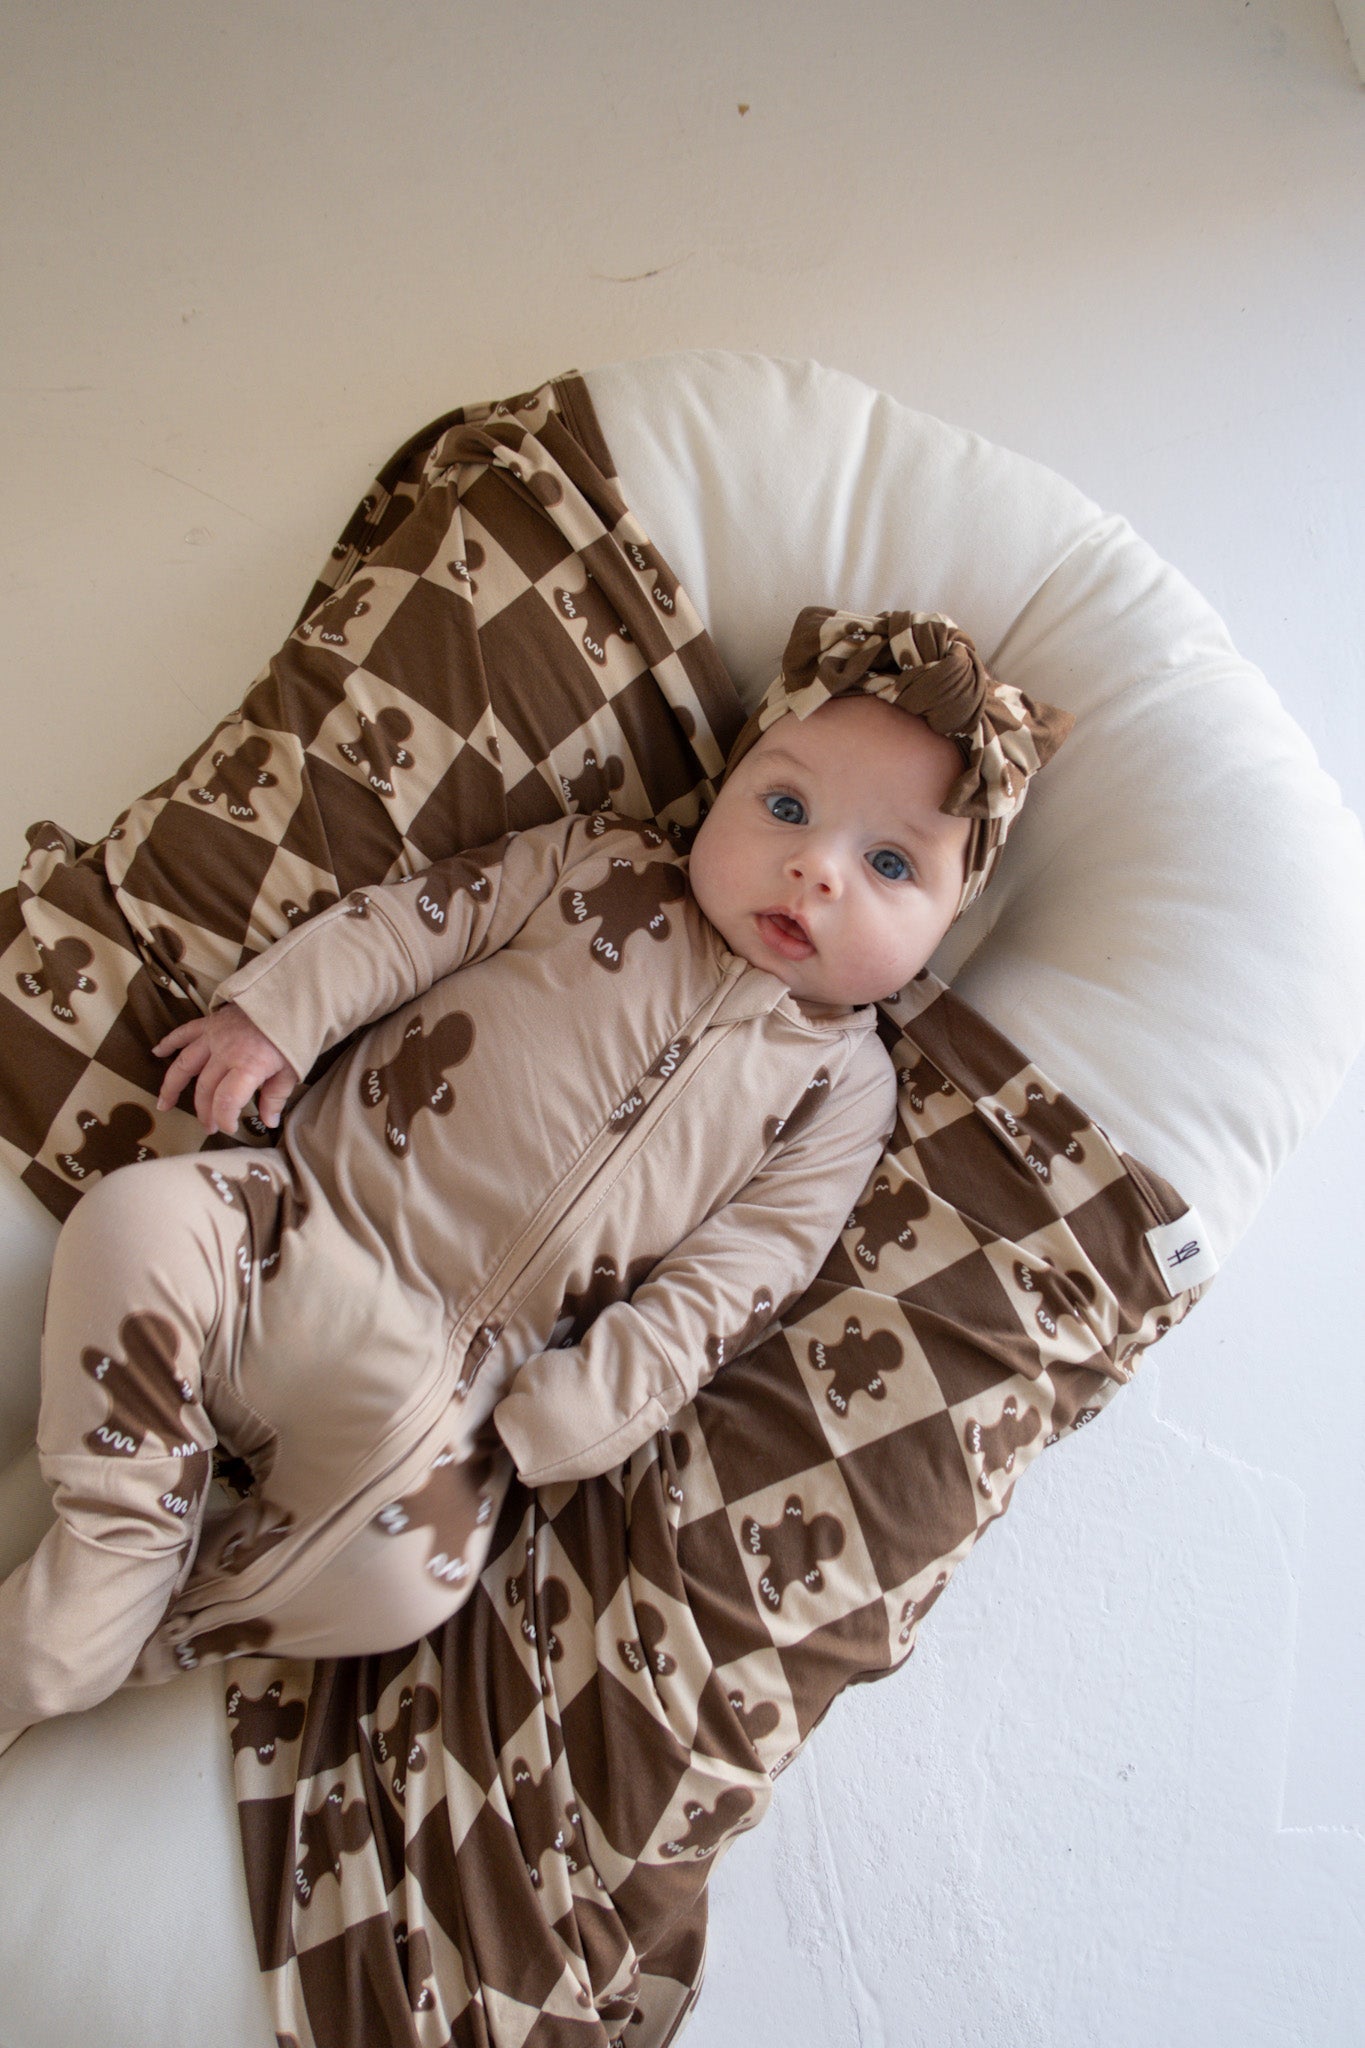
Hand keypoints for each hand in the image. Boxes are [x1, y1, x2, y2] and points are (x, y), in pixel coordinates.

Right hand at [154, 1007, 298, 1134]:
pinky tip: (157, 1053)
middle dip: (205, 1111)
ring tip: (164, 1104)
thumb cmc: (293, 1036)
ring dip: (172, 1086)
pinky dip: (169, 1042)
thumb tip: (268, 1122)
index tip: (228, 1128)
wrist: (288, 998)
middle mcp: (226, 1052)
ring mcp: (214, 1036)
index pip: (227, 1100)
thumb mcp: (291, 1070)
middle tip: (209, 1126)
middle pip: (206, 1088)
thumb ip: (275, 1097)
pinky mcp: (209, 1022)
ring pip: (185, 1065)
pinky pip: (184, 1033)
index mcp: (248, 1065)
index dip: (224, 1118)